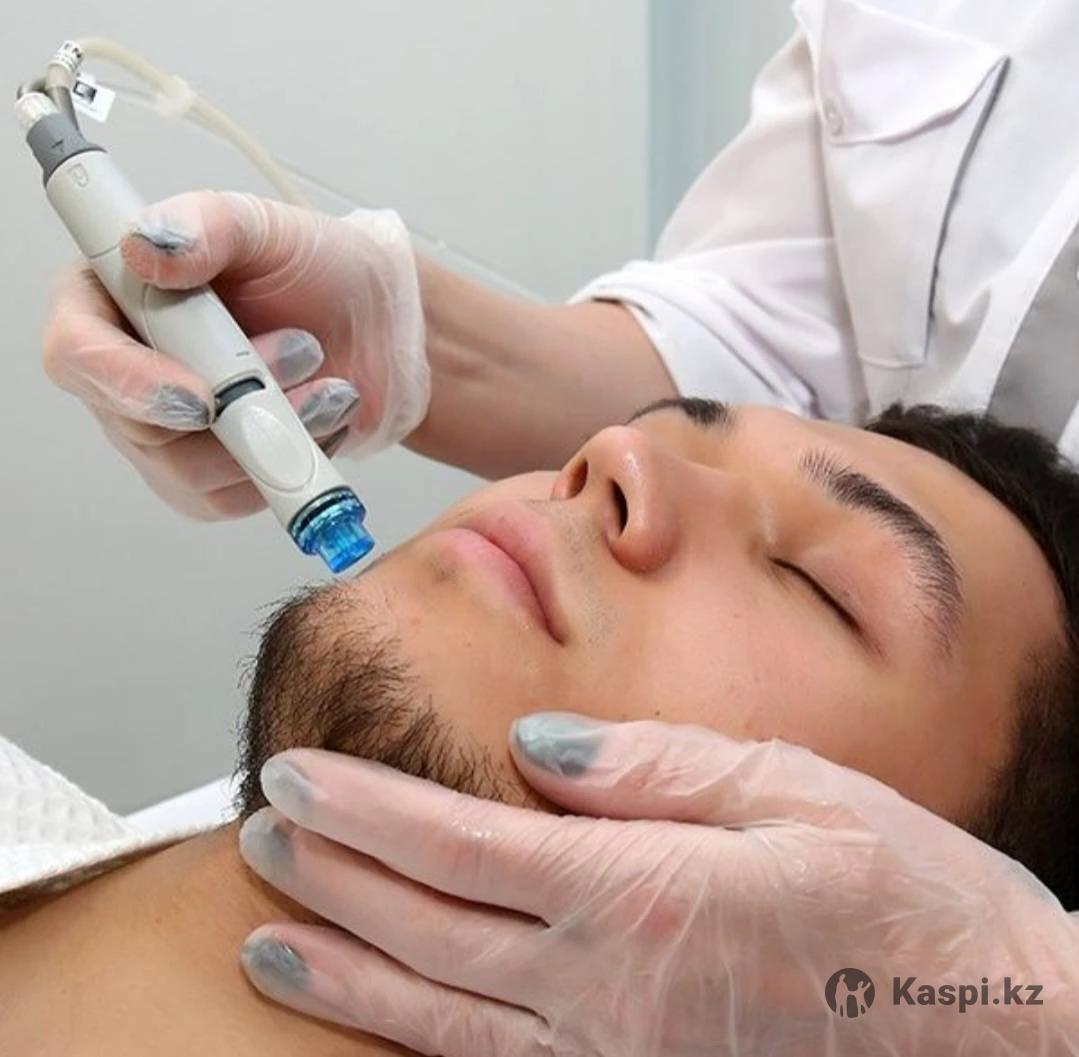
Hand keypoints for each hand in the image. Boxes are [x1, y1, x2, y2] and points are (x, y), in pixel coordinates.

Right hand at [41, 192, 428, 519]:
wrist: (379, 326)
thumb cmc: (316, 270)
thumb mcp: (266, 228)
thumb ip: (206, 225)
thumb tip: (145, 246)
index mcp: (112, 297)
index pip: (76, 352)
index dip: (128, 382)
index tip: (201, 394)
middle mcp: (125, 372)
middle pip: (139, 426)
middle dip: (237, 402)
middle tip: (304, 351)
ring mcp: (164, 434)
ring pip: (193, 473)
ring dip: (275, 431)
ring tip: (329, 382)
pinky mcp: (210, 479)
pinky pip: (236, 498)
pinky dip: (290, 464)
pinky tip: (325, 417)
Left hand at [238, 714, 1078, 1055]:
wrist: (990, 1028)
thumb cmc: (900, 895)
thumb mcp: (789, 789)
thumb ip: (651, 766)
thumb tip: (534, 749)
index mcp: (647, 895)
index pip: (464, 845)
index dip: (366, 809)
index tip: (299, 774)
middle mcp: (613, 993)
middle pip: (430, 929)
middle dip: (332, 874)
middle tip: (260, 829)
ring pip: (441, 1018)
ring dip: (344, 973)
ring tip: (264, 939)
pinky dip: (415, 1043)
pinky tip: (372, 1016)